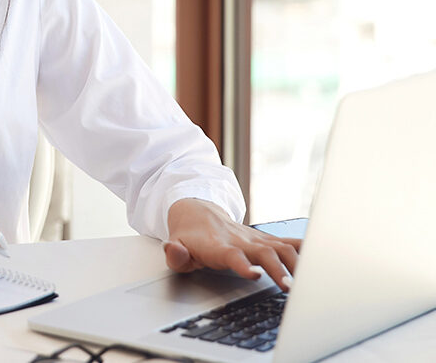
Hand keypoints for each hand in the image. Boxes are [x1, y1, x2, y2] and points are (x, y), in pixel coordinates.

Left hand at [164, 198, 301, 291]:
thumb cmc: (189, 235)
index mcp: (219, 245)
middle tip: (290, 288)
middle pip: (265, 253)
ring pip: (282, 247)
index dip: (243, 264)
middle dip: (279, 269)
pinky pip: (291, 242)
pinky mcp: (267, 239)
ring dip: (298, 263)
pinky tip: (324, 260)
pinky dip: (308, 249)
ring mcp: (256, 239)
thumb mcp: (176, 245)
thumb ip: (176, 254)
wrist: (198, 211)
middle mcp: (241, 240)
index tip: (255, 274)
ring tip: (310, 282)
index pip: (232, 255)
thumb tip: (174, 251)